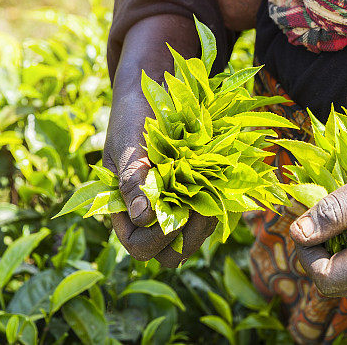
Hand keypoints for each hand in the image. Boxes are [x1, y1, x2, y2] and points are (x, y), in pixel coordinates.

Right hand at [105, 15, 216, 266]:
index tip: (175, 216)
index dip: (157, 240)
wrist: (154, 93)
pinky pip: (214, 211)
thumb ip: (131, 180)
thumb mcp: (128, 147)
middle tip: (202, 208)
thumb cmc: (133, 120)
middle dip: (189, 236)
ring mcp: (178, 205)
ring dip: (208, 218)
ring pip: (197, 235)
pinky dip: (220, 201)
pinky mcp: (201, 192)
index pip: (141, 248)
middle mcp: (152, 215)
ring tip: (213, 188)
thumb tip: (142, 217)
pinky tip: (221, 179)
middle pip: (173, 252)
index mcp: (125, 210)